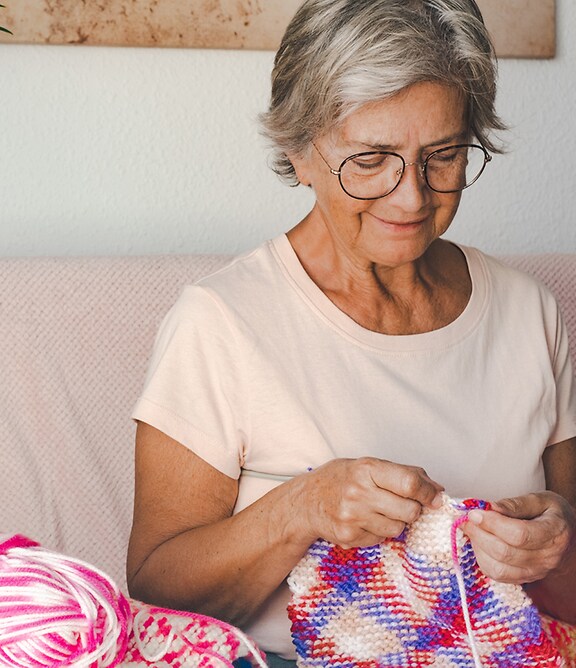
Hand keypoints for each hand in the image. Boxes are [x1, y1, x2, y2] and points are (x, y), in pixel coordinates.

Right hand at [295, 457, 443, 547]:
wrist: (306, 501)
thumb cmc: (341, 479)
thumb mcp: (369, 466)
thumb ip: (404, 474)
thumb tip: (438, 490)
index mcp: (366, 468)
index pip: (409, 483)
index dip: (429, 492)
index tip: (435, 497)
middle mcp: (358, 492)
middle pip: (410, 510)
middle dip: (413, 509)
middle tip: (403, 503)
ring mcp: (353, 516)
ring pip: (399, 527)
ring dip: (397, 521)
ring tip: (380, 510)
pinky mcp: (349, 536)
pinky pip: (382, 538)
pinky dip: (380, 531)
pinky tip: (366, 520)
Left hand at [463, 491, 575, 584]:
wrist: (568, 538)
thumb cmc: (552, 514)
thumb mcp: (540, 499)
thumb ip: (516, 504)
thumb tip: (489, 507)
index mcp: (554, 534)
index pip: (519, 534)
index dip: (492, 524)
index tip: (474, 512)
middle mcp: (547, 558)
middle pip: (505, 553)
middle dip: (479, 534)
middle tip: (466, 519)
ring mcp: (536, 573)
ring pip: (498, 568)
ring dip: (478, 548)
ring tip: (472, 530)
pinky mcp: (524, 579)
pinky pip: (497, 575)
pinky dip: (482, 559)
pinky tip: (479, 542)